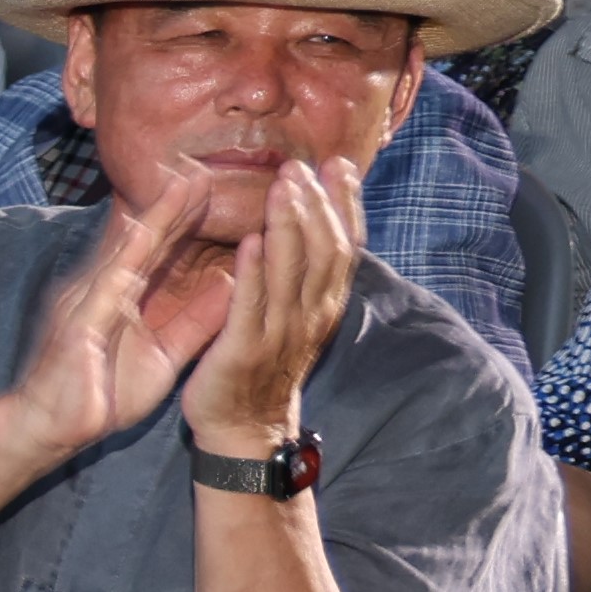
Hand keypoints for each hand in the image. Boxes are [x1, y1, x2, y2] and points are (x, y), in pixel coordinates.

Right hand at [0, 168, 230, 462]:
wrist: (50, 427)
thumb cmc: (101, 395)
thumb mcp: (165, 354)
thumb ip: (196, 321)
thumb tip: (230, 285)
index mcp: (121, 296)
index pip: (160, 250)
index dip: (186, 218)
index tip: (213, 187)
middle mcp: (101, 288)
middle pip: (145, 237)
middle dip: (175, 201)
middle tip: (206, 165)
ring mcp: (87, 299)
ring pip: (129, 249)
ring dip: (158, 215)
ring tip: (186, 183)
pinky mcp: (80, 319)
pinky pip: (111, 282)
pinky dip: (132, 254)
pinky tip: (150, 230)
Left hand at [185, 155, 359, 459]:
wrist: (244, 427)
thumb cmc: (263, 364)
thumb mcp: (294, 315)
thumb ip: (302, 274)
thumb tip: (311, 226)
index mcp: (323, 304)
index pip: (344, 245)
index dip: (346, 204)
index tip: (340, 165)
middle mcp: (311, 314)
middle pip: (325, 250)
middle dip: (318, 205)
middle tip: (304, 165)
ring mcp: (281, 332)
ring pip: (294, 272)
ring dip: (290, 226)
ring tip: (284, 187)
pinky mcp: (245, 349)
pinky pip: (252, 305)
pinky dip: (255, 270)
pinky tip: (251, 240)